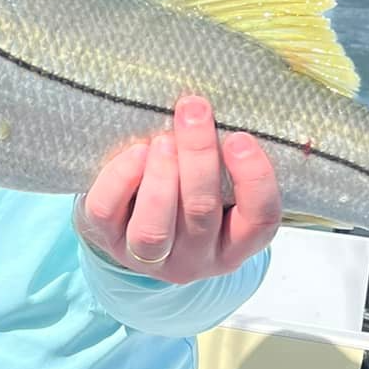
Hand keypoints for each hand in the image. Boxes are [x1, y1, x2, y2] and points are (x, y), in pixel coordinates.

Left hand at [74, 95, 282, 284]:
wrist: (133, 224)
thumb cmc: (188, 192)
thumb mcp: (219, 186)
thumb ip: (223, 159)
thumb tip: (214, 108)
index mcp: (234, 243)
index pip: (260, 221)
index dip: (254, 179)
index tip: (240, 137)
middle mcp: (196, 259)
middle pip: (201, 213)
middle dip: (198, 157)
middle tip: (194, 110)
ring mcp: (150, 259)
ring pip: (153, 230)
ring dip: (161, 177)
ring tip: (162, 139)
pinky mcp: (109, 243)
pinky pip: (108, 214)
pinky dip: (120, 179)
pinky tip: (135, 151)